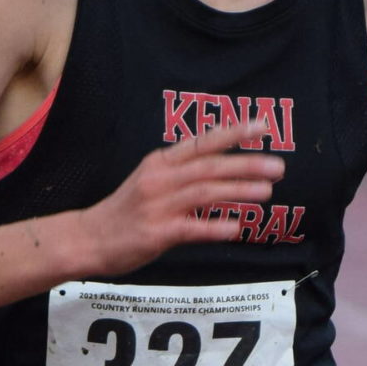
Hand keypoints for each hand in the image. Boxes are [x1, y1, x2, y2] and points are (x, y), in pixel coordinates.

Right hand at [80, 121, 284, 274]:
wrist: (88, 239)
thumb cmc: (125, 212)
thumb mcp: (151, 181)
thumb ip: (183, 173)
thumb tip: (223, 171)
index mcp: (160, 162)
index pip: (203, 142)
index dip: (234, 132)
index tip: (263, 126)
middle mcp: (160, 179)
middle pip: (210, 166)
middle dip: (247, 164)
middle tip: (278, 167)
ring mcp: (157, 206)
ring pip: (205, 193)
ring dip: (238, 192)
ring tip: (266, 193)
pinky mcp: (156, 233)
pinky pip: (191, 228)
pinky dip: (215, 226)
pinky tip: (236, 227)